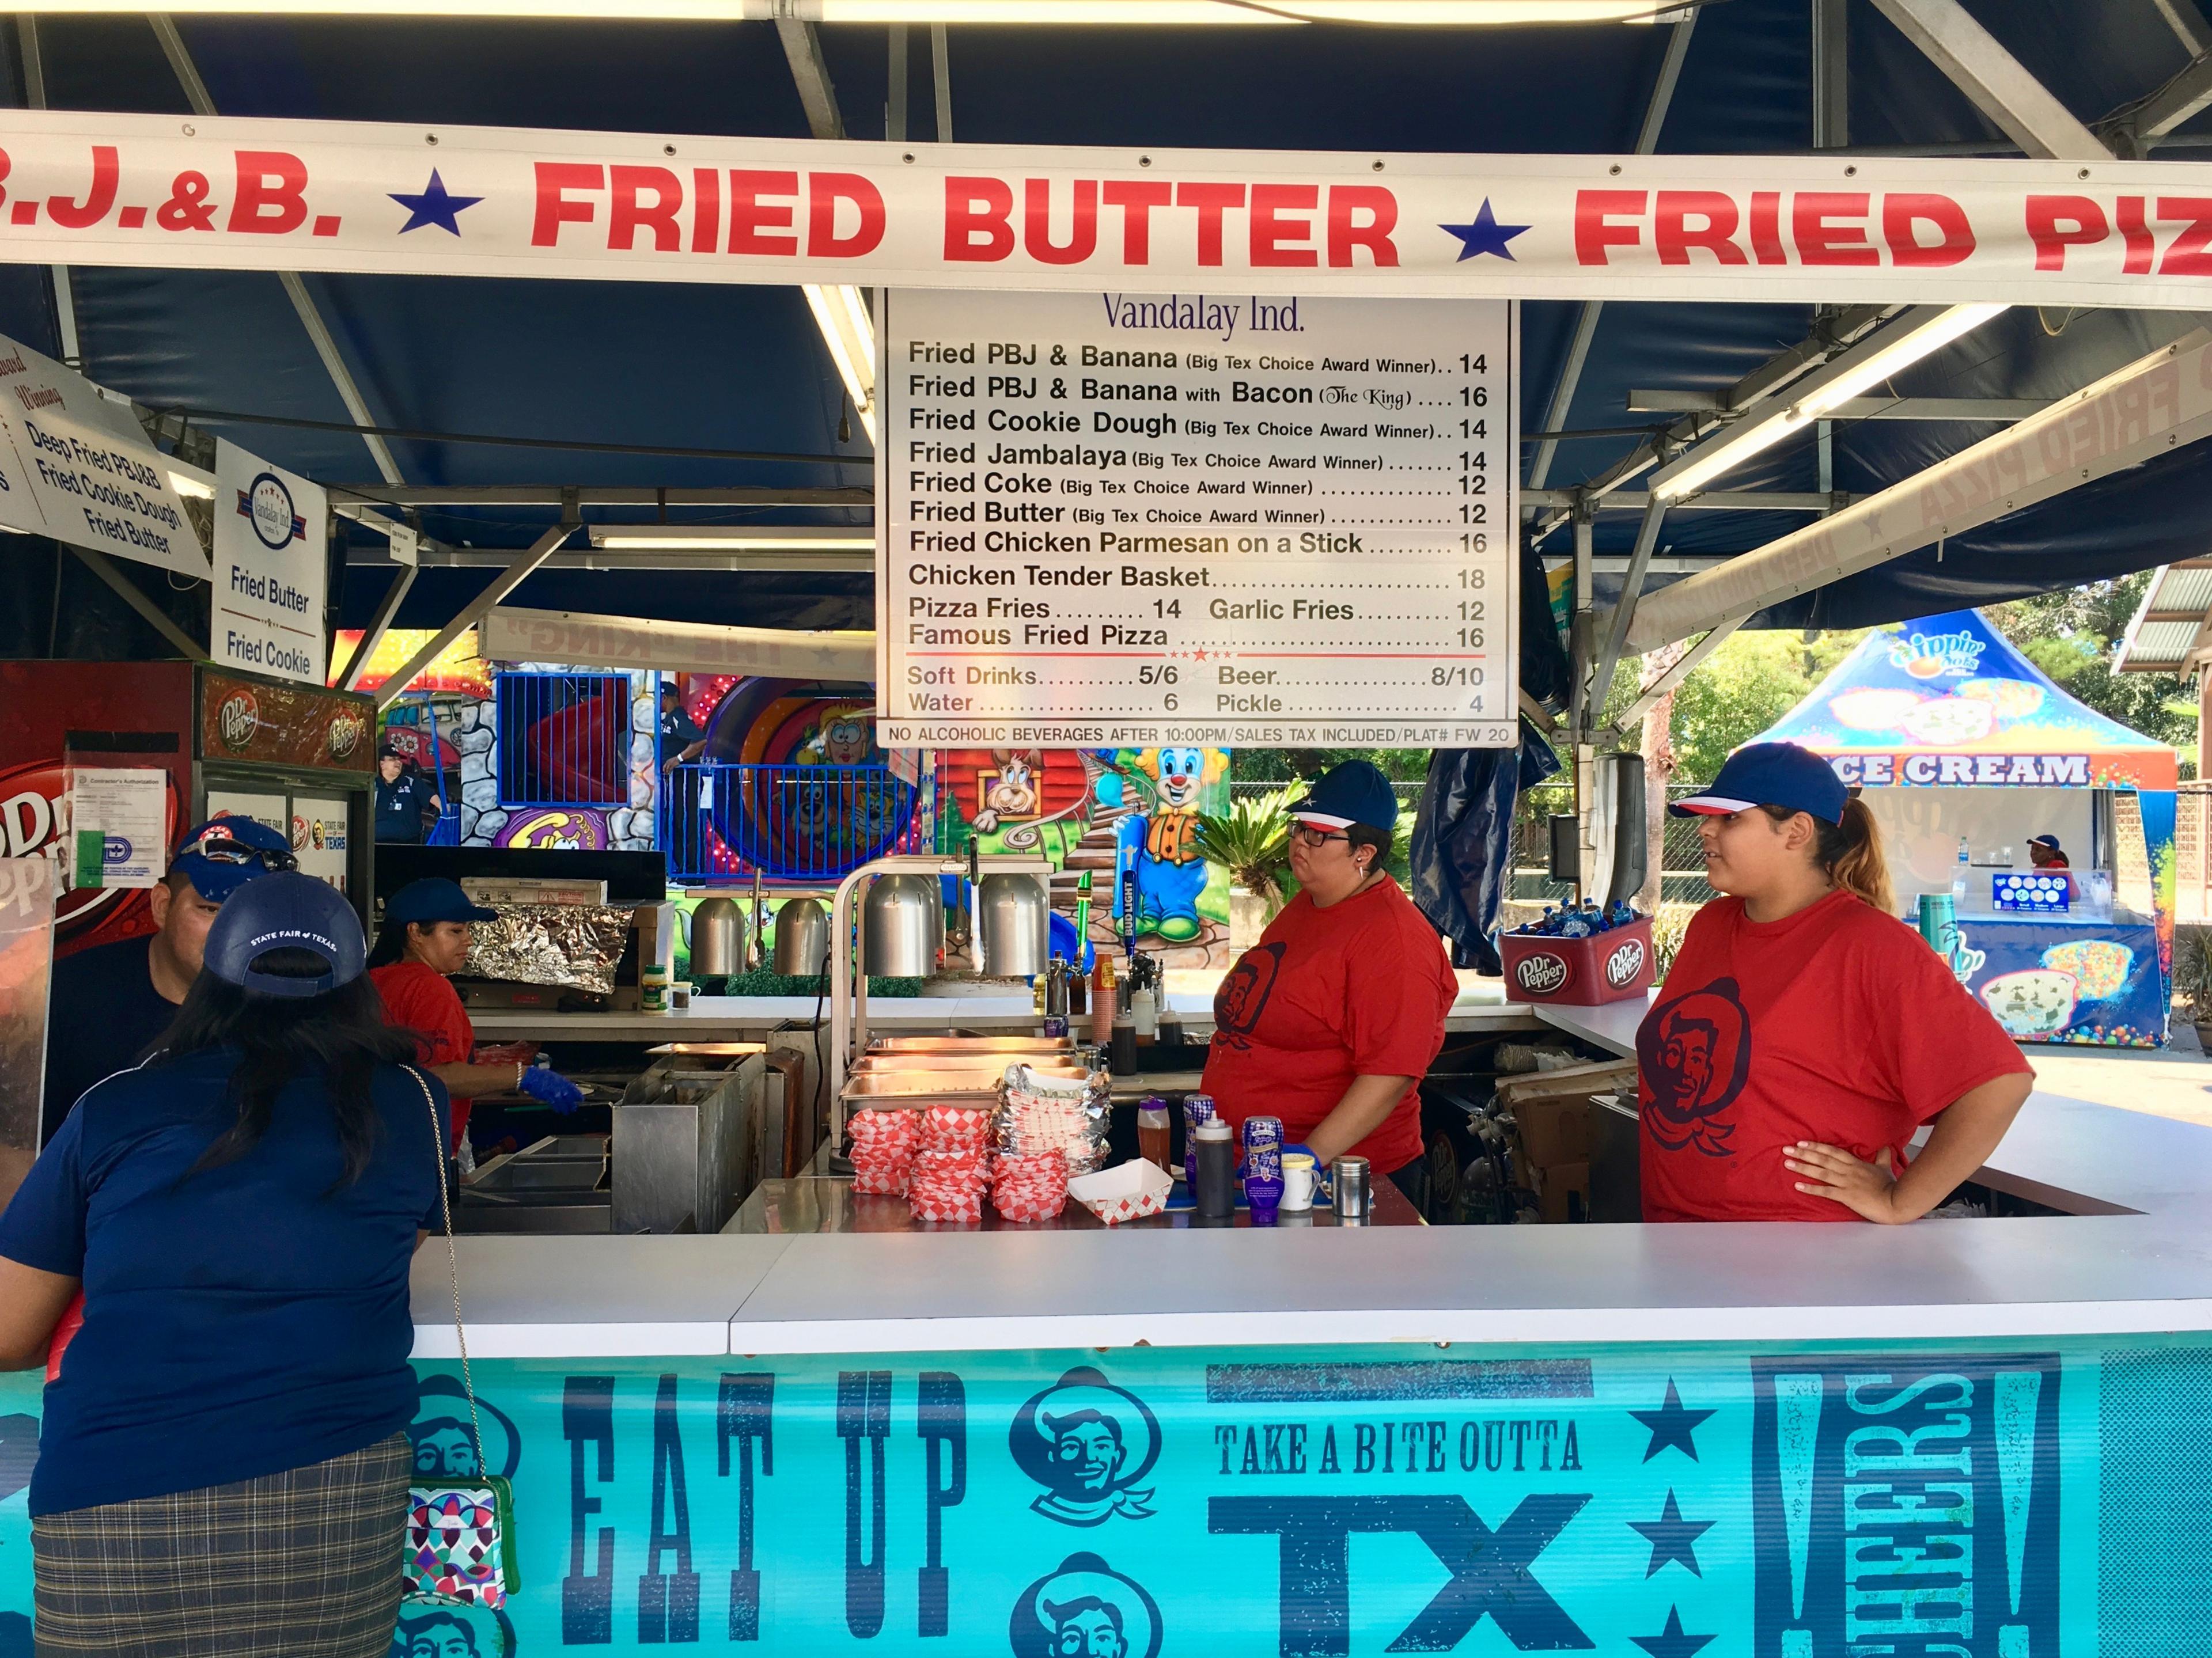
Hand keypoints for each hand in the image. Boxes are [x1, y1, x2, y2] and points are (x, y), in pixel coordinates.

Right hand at [518, 1066, 584, 1113]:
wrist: (532, 1076)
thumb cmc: (542, 1076)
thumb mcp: (555, 1077)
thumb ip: (562, 1084)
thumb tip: (567, 1090)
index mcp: (562, 1080)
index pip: (573, 1088)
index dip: (578, 1095)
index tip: (581, 1099)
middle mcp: (559, 1086)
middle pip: (569, 1096)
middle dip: (572, 1103)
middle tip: (574, 1108)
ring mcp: (553, 1091)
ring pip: (562, 1101)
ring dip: (565, 1108)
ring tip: (566, 1112)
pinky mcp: (547, 1095)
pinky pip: (554, 1103)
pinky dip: (556, 1107)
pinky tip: (558, 1110)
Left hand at [662, 754, 679, 774]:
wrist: (678, 758)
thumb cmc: (675, 760)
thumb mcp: (671, 761)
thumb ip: (669, 763)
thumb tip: (668, 767)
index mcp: (667, 761)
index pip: (664, 766)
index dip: (663, 769)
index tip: (663, 771)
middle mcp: (668, 762)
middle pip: (665, 767)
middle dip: (664, 770)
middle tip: (665, 773)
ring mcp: (670, 764)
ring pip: (667, 769)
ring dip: (667, 772)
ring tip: (667, 773)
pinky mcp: (672, 765)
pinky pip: (670, 769)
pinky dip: (670, 771)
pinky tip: (670, 773)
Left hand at [1783, 1141, 1905, 1222]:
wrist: (1896, 1202)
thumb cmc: (1891, 1186)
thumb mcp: (1885, 1167)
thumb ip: (1882, 1157)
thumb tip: (1885, 1147)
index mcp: (1856, 1163)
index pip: (1832, 1151)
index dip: (1816, 1146)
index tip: (1801, 1142)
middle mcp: (1849, 1170)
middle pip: (1822, 1159)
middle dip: (1803, 1153)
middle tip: (1786, 1149)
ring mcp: (1847, 1183)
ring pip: (1821, 1172)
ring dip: (1803, 1167)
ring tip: (1788, 1163)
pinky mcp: (1847, 1196)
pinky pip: (1826, 1191)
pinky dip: (1811, 1188)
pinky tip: (1798, 1186)